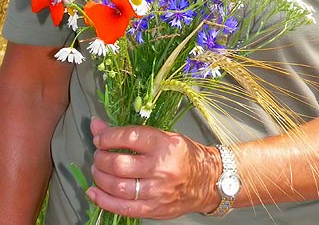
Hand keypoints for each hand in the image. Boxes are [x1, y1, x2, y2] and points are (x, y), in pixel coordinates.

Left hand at [87, 118, 221, 218]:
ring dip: (100, 177)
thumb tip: (98, 126)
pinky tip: (94, 191)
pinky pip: (123, 207)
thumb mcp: (163, 136)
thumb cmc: (184, 155)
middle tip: (98, 154)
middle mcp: (161, 167)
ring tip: (98, 170)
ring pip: (118, 186)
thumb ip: (131, 134)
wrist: (207, 180)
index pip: (130, 137)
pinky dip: (103, 200)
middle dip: (101, 158)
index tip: (100, 137)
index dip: (108, 137)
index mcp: (164, 144)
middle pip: (119, 164)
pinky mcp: (154, 208)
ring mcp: (157, 190)